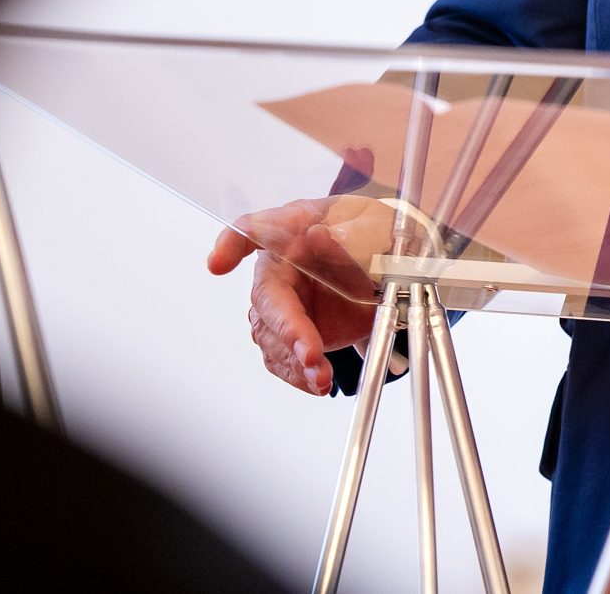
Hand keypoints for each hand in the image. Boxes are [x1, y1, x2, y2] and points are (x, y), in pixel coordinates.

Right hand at [207, 195, 392, 395]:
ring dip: (295, 360)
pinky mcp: (292, 331)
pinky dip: (299, 374)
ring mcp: (284, 301)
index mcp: (296, 227)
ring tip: (321, 377)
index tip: (218, 264)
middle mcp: (281, 266)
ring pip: (272, 334)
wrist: (391, 268)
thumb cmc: (374, 235)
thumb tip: (320, 236)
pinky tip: (316, 382)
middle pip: (267, 296)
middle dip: (286, 327)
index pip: (254, 229)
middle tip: (308, 351)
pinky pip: (282, 357)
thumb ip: (353, 232)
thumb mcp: (376, 226)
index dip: (231, 244)